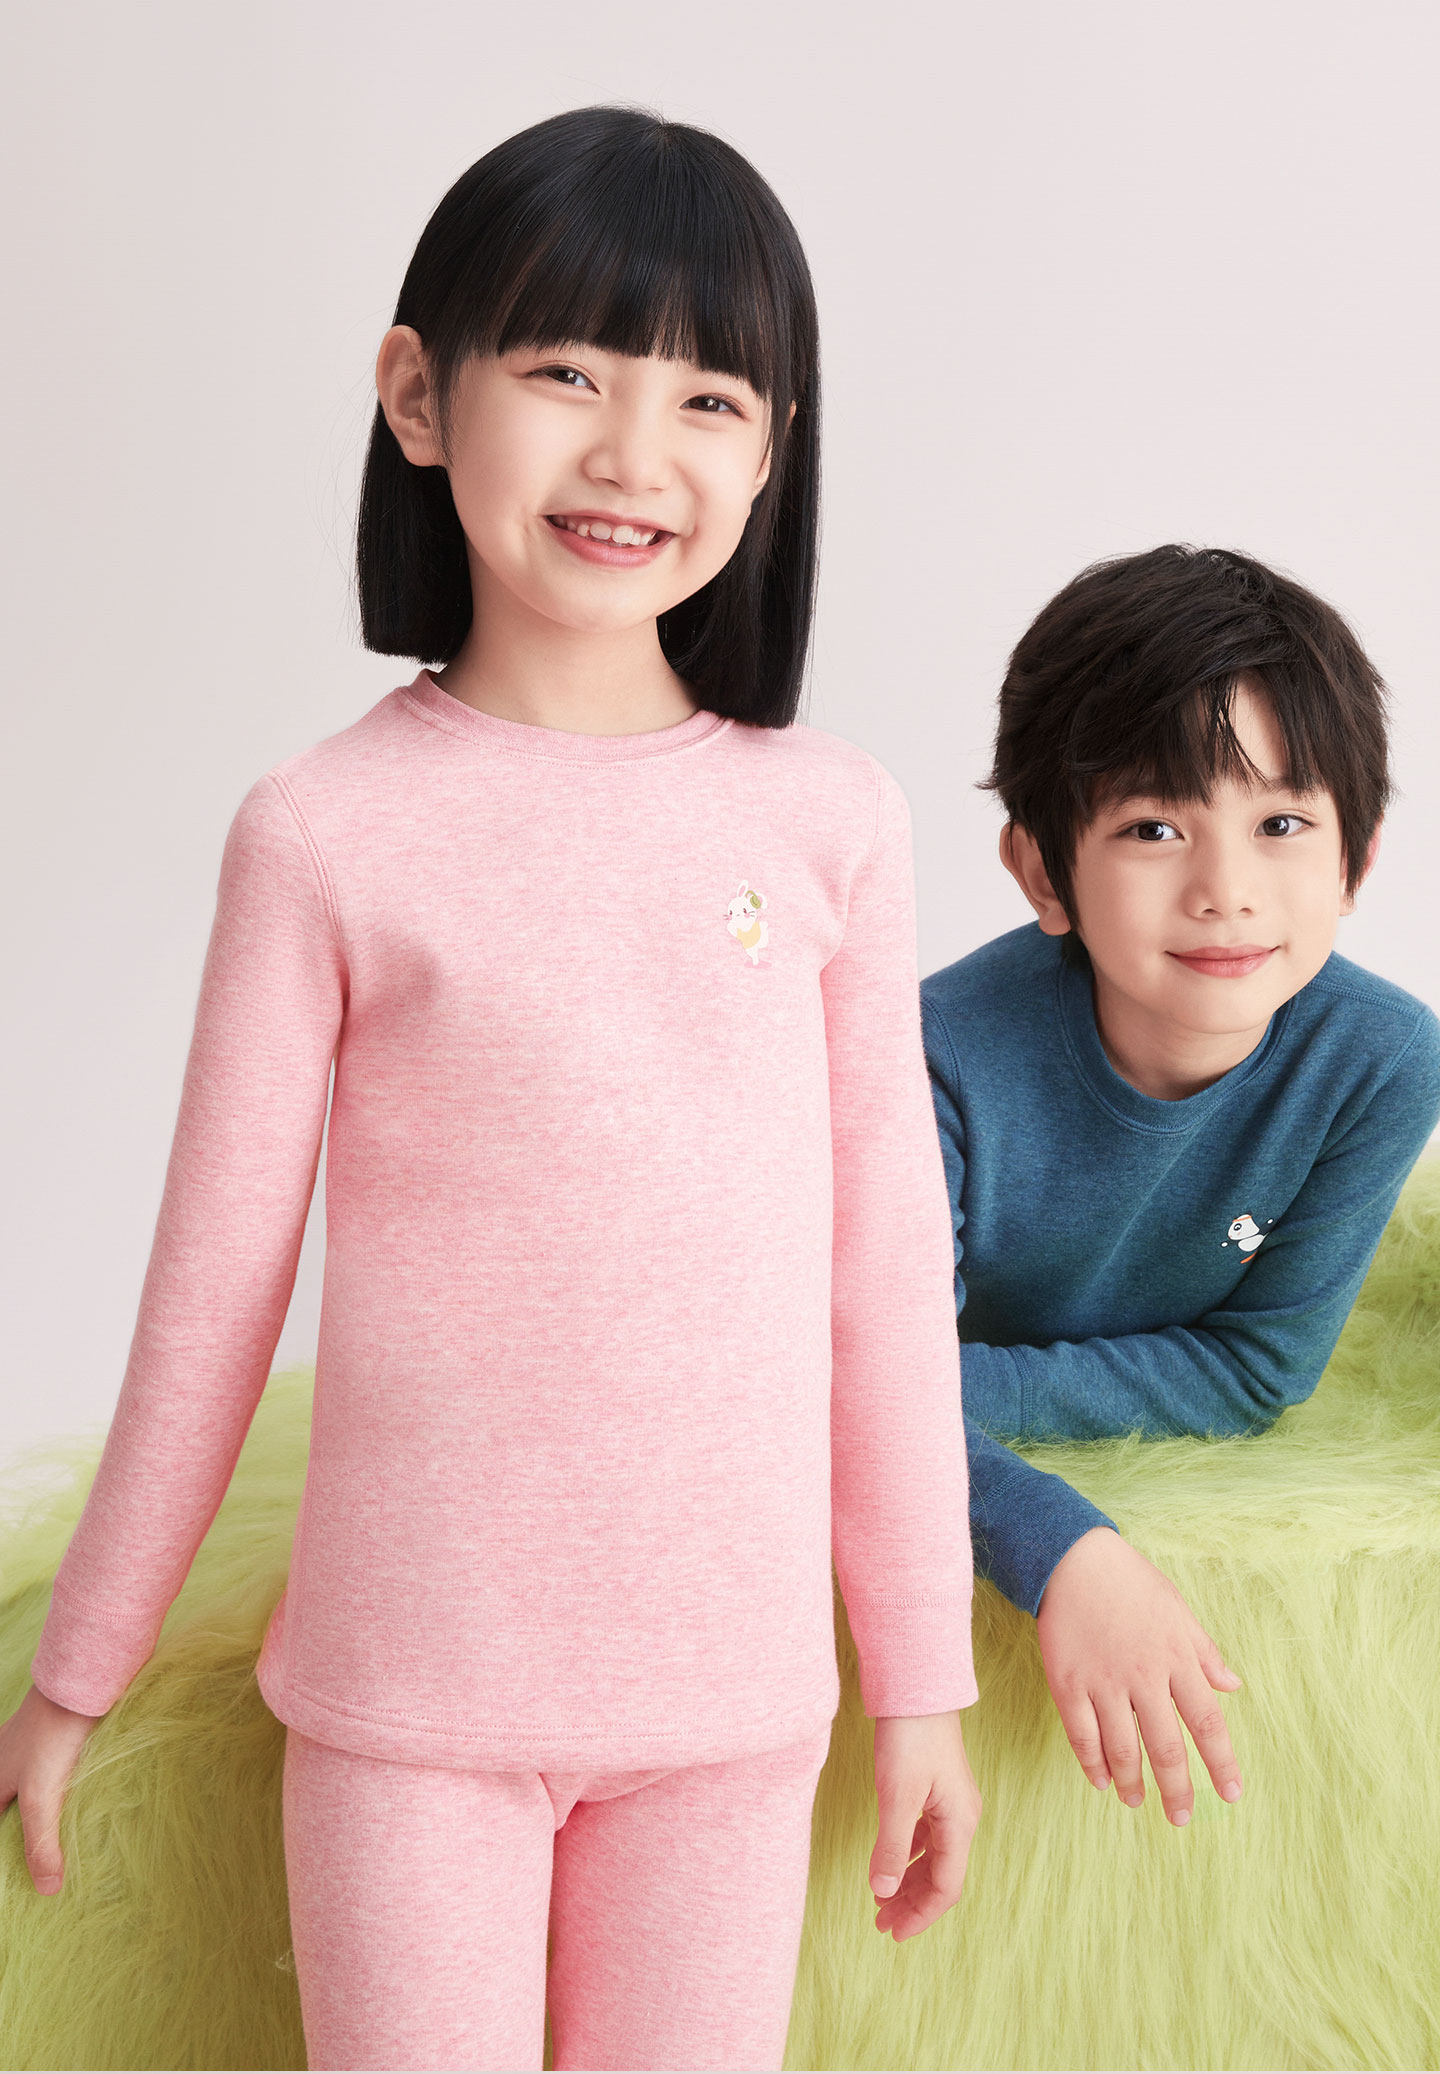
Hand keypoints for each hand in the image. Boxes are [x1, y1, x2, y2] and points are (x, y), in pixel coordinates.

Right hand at [0, 1683, 105, 1893]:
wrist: (83, 1679)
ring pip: (34, 1784)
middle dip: (21, 1829)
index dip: (6, 1847)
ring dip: (45, 1807)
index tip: (15, 1871)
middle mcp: (7, 1760)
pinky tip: (84, 1792)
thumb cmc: (52, 1734)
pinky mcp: (60, 1734)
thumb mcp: (41, 1797)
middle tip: (43, 1856)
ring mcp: (33, 1745)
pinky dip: (65, 1784)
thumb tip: (45, 1890)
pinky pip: (57, 1766)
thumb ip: (40, 1843)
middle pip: (8, 1802)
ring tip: (66, 1832)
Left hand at [868, 1710, 981, 1940]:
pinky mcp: (936, 1790)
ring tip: (880, 1900)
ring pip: (932, 1857)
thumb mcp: (896, 1795)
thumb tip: (882, 1892)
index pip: (946, 1887)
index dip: (920, 1915)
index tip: (893, 1933)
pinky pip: (925, 1836)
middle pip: (940, 1876)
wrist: (918, 1688)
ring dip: (908, 1881)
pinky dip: (907, 1854)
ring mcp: (950, 1803)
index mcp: (959, 1823)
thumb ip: (891, 1846)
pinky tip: (889, 1862)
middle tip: (880, 1923)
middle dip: (911, 1903)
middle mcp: (961, 1817)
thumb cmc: (910, 1736)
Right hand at [1036, 1526, 1242, 1824]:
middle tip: (1181, 1817)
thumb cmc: (1130, 1581)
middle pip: (1166, 1747)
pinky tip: (1102, 1780)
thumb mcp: (1178, 1610)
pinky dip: (1093, 1763)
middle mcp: (1143, 1677)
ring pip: (1123, 1749)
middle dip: (1177, 1789)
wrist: (1072, 1559)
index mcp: (1176, 1659)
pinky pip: (1082, 1735)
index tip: (1231, 1794)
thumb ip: (1204, 1652)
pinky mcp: (1068, 1683)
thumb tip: (1233, 1686)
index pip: (1207, 1723)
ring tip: (1138, 1802)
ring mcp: (1104, 1683)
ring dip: (1133, 1782)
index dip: (1221, 1763)